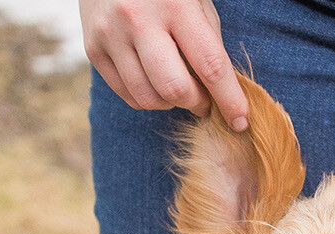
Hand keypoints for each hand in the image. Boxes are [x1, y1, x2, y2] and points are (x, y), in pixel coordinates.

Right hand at [80, 0, 249, 129]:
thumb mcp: (195, 1)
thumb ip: (207, 42)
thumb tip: (219, 92)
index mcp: (175, 5)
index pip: (210, 65)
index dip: (229, 99)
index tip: (240, 121)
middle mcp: (139, 21)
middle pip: (175, 89)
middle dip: (197, 103)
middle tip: (204, 100)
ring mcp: (112, 36)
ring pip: (147, 98)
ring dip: (170, 103)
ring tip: (178, 87)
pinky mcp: (94, 49)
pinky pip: (126, 94)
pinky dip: (147, 97)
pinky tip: (155, 81)